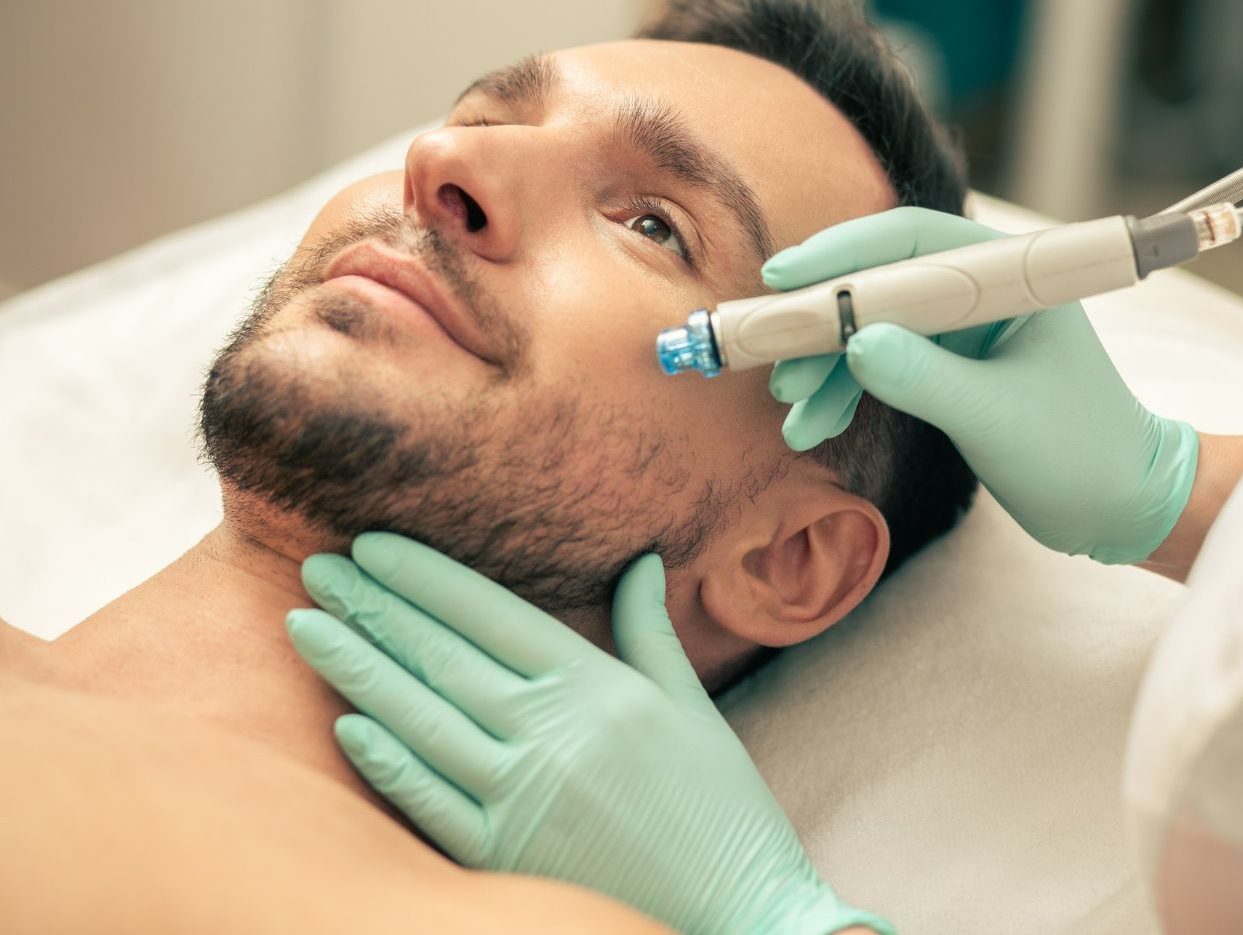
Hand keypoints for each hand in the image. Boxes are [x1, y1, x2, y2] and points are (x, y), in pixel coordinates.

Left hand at [287, 532, 891, 934]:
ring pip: (419, 719)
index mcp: (599, 687)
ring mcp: (523, 796)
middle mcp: (554, 733)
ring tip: (304, 627)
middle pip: (442, 656)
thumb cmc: (721, 808)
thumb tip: (643, 560)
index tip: (372, 545)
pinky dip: (384, 760)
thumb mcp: (692, 707)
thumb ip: (651, 631)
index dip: (425, 577)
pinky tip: (344, 723)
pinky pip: (428, 800)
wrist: (737, 912)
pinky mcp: (503, 856)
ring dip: (356, 668)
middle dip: (373, 608)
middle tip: (316, 570)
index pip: (490, 614)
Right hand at [764, 206, 1198, 564]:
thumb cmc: (1082, 452)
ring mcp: (962, 332)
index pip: (913, 242)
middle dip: (822, 323)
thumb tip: (854, 345)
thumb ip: (925, 378)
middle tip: (770, 354)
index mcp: (1011, 276)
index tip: (784, 278)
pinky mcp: (948, 371)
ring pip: (873, 332)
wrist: (1120, 507)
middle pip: (881, 285)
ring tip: (789, 410)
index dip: (844, 253)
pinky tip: (811, 424)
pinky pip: (882, 368)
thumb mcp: (997, 416)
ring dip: (826, 368)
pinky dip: (845, 394)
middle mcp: (982, 293)